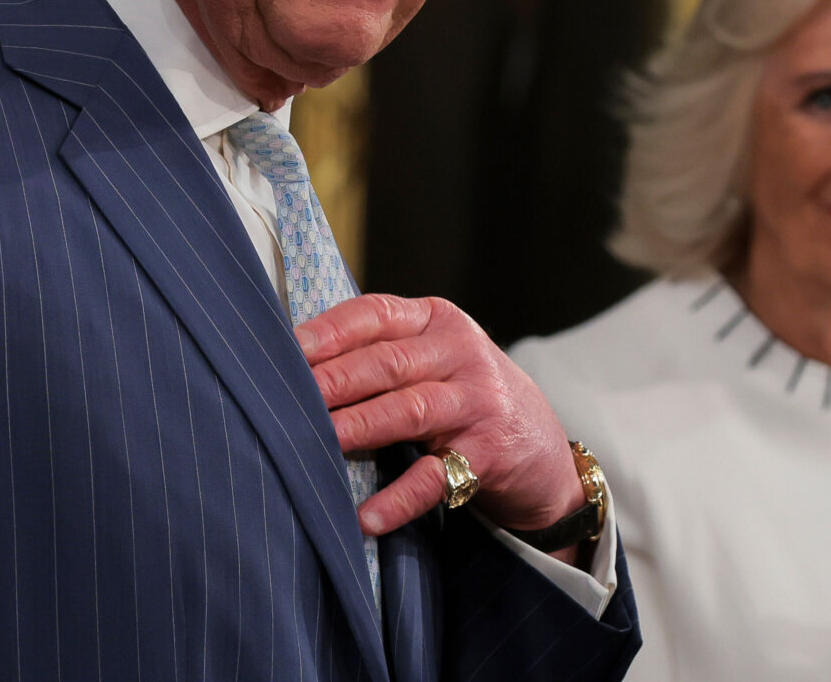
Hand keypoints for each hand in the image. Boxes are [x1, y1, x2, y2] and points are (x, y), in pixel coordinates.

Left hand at [297, 294, 586, 545]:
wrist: (544, 450)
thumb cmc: (466, 397)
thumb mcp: (434, 358)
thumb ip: (381, 352)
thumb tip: (293, 366)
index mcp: (437, 321)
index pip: (376, 315)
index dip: (329, 332)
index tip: (286, 348)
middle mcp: (460, 353)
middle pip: (387, 363)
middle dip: (333, 380)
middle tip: (288, 397)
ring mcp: (478, 403)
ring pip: (409, 410)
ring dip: (359, 426)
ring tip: (317, 442)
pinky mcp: (489, 454)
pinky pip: (437, 478)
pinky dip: (400, 499)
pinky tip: (367, 517)